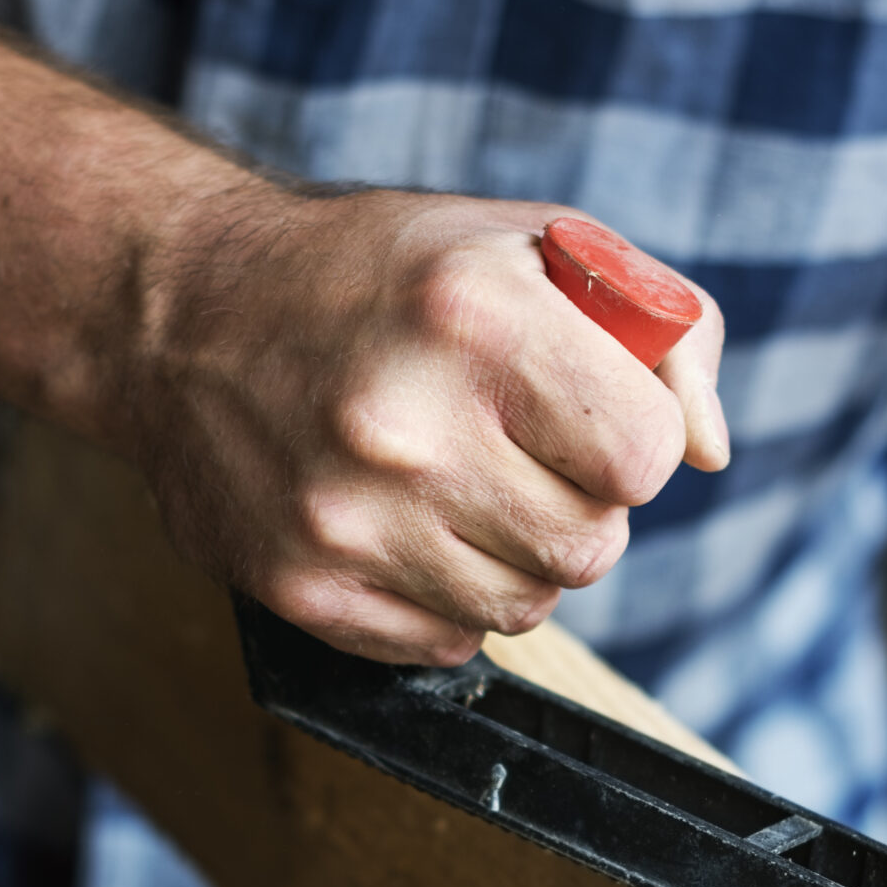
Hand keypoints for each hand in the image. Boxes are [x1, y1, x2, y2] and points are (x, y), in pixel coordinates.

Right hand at [117, 185, 727, 663]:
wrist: (177, 314)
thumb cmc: (379, 275)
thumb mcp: (529, 245)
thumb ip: (660, 330)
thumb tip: (709, 455)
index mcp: (471, 316)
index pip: (643, 456)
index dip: (631, 439)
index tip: (587, 413)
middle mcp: (404, 424)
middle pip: (592, 547)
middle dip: (578, 504)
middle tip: (516, 451)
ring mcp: (346, 519)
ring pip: (526, 606)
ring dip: (514, 557)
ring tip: (455, 485)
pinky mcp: (304, 589)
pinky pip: (446, 641)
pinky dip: (444, 596)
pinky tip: (399, 523)